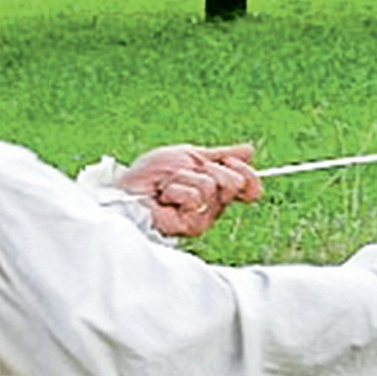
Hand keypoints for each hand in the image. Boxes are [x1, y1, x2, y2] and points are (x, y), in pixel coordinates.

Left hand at [118, 143, 263, 237]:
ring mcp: (204, 217)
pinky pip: (195, 196)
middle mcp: (214, 206)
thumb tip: (250, 150)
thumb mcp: (189, 156)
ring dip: (184, 178)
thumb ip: (220, 155)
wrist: (127, 188)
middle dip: (207, 168)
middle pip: (234, 182)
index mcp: (216, 190)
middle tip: (184, 173)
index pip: (248, 184)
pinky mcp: (191, 225)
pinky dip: (176, 190)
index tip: (230, 160)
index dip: (245, 171)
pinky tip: (164, 197)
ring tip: (167, 186)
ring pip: (211, 186)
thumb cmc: (150, 175)